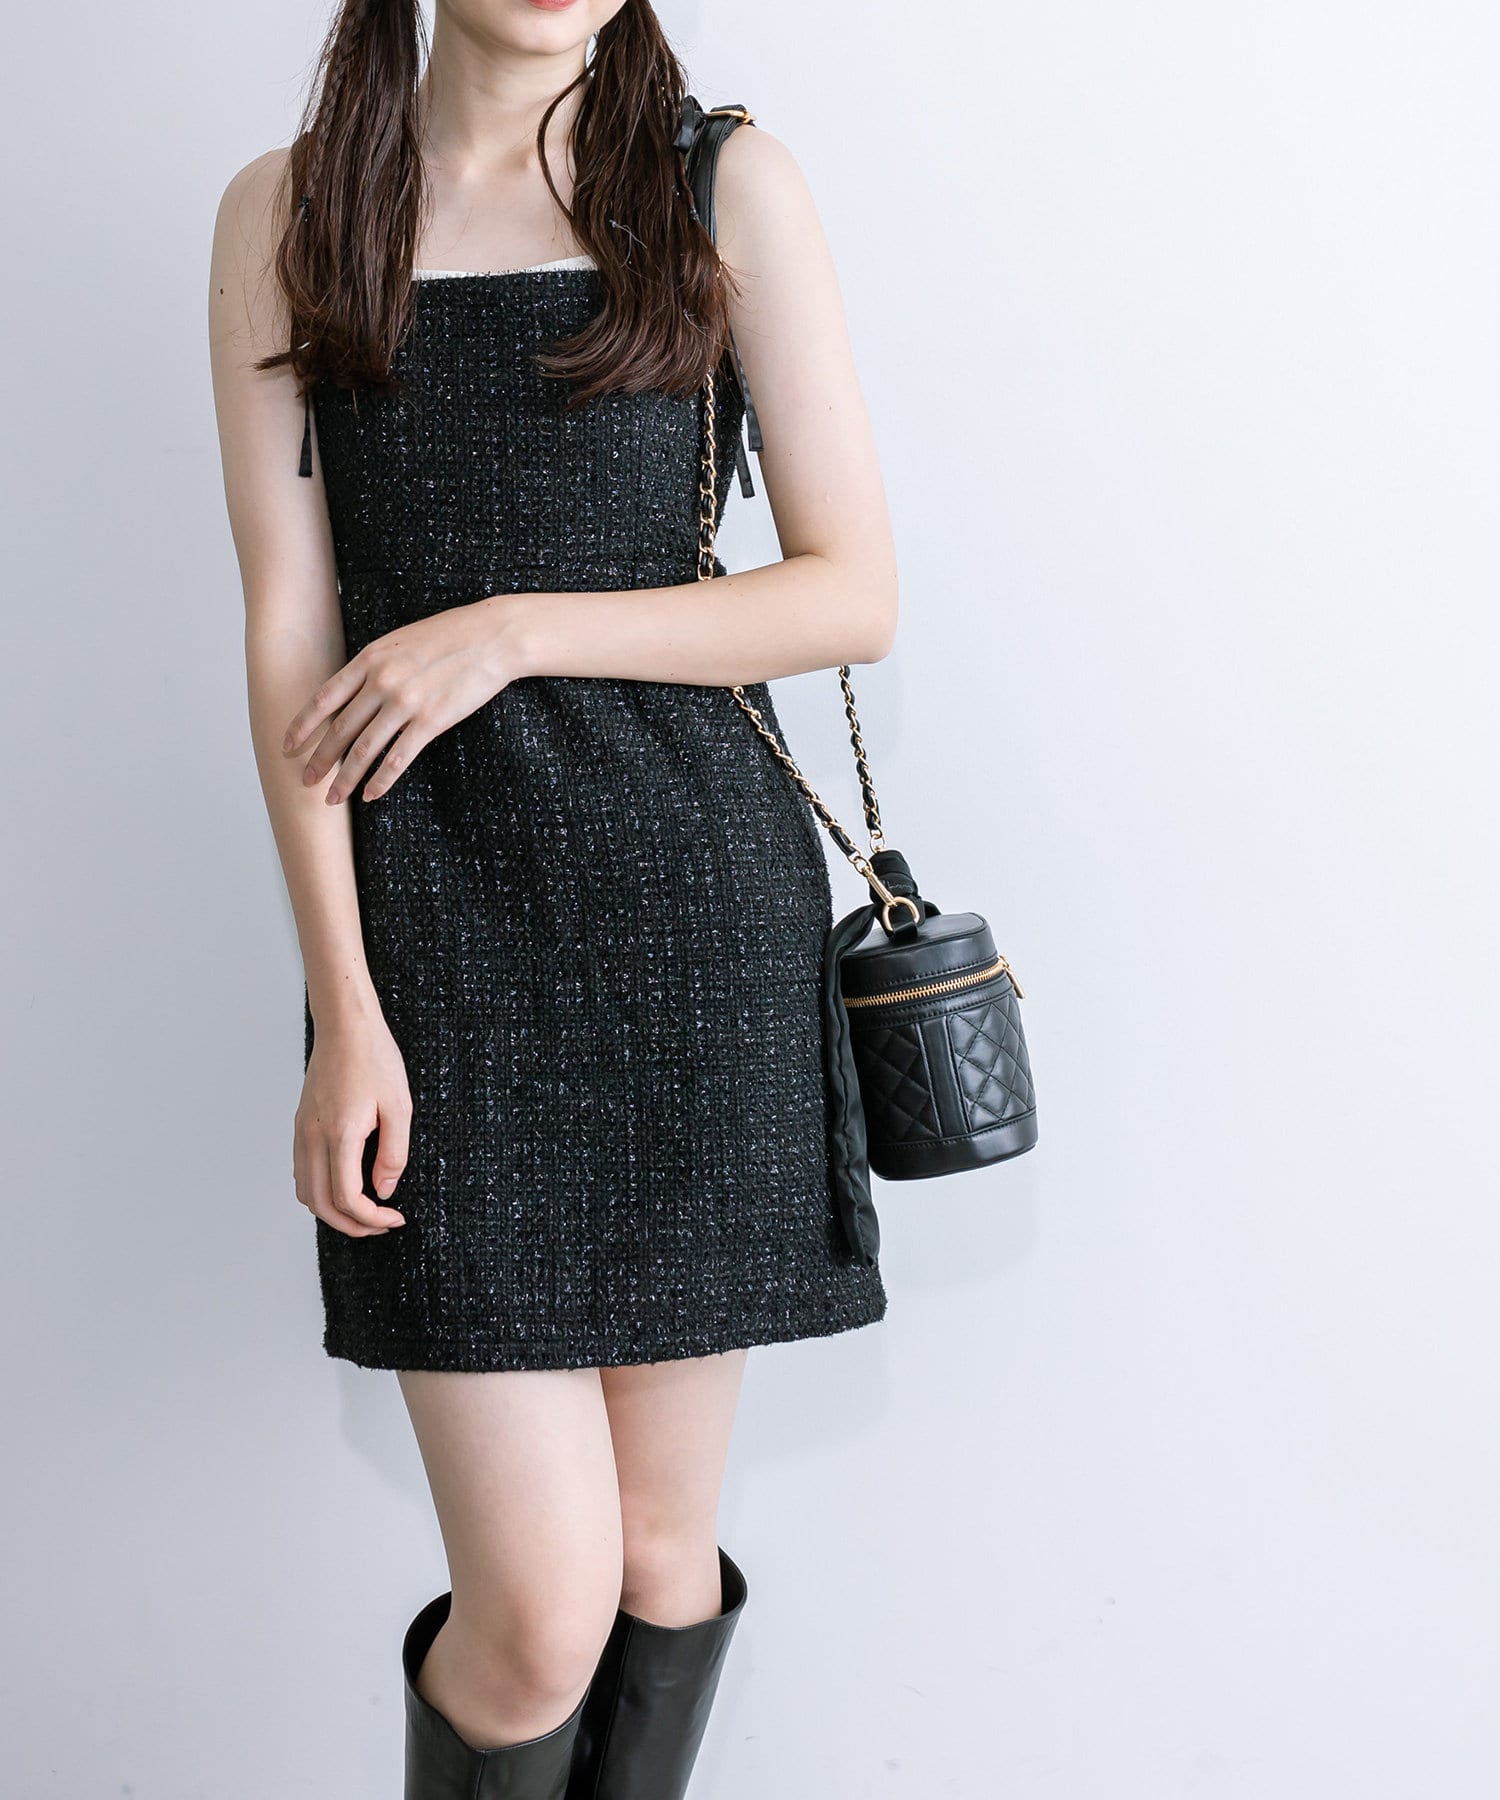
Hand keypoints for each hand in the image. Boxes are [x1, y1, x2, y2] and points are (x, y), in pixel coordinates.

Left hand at [282, 597, 528, 803]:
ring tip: (332, 798)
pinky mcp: (431, 721)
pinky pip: (398, 758)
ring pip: (364, 749)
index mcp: (369, 659)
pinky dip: (381, 780)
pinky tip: (370, 795)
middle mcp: (381, 682)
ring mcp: (405, 702)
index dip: (302, 726)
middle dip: (319, 760)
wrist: (492, 636)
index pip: (324, 698)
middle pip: (339, 729)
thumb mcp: (400, 642)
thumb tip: (353, 693)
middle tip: (305, 782)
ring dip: (345, 778)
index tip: (288, 747)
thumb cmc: (450, 636)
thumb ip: (375, 665)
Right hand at [294, 1015, 411, 1236]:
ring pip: (305, 1191)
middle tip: (380, 1225)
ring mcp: (302, 1131)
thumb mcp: (399, 1105)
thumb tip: (384, 1189)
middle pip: (320, 1204)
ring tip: (363, 1211)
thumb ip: (394, 1152)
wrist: (345, 1025)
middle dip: (350, 1225)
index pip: (347, 1197)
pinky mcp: (301, 1124)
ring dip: (331, 1211)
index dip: (371, 1218)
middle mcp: (313, 1137)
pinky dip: (319, 1191)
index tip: (394, 1218)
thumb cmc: (375, 1058)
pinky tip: (344, 1186)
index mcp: (340, 1134)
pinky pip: (302, 1171)